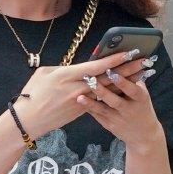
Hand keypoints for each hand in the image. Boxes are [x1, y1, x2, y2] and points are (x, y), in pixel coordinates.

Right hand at [19, 49, 138, 140]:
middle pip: (107, 77)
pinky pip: (101, 100)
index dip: (113, 59)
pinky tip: (126, 88)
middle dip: (127, 69)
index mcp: (68, 75)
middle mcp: (78, 88)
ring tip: (140, 74)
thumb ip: (63, 69)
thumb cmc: (32, 94)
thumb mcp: (44, 74)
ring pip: (107, 89)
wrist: (29, 121)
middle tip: (143, 62)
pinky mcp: (81, 110)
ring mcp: (81, 101)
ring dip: (125, 81)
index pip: (96, 66)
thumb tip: (75, 67)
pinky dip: (114, 93)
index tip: (128, 53)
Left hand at [77, 56, 161, 150]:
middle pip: (115, 101)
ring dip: (91, 103)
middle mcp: (129, 110)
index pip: (132, 90)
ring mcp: (118, 119)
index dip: (123, 82)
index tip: (113, 73)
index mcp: (140, 99)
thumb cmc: (142, 108)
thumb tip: (126, 60)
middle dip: (103, 91)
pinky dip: (88, 109)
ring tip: (79, 96)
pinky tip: (79, 102)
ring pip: (103, 110)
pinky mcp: (109, 125)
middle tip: (91, 80)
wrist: (143, 135)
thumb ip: (134, 80)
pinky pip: (97, 116)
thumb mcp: (143, 94)